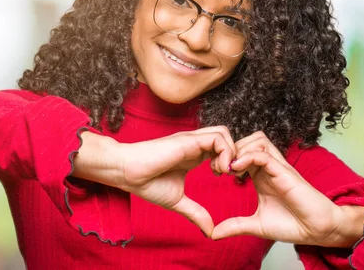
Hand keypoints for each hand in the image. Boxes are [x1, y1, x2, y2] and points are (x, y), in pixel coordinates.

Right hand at [77, 126, 235, 236]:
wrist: (127, 173)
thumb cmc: (147, 183)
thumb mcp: (178, 202)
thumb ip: (196, 213)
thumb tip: (210, 231)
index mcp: (195, 155)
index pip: (222, 148)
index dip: (230, 161)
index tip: (226, 178)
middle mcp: (196, 144)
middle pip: (226, 137)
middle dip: (235, 154)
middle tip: (229, 174)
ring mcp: (193, 140)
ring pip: (224, 133)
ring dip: (231, 152)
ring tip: (221, 172)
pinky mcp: (189, 140)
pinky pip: (217, 138)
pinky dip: (225, 152)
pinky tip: (216, 169)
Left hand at [210, 131, 357, 246]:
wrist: (316, 230)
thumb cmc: (293, 224)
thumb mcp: (256, 225)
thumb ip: (236, 226)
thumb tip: (213, 234)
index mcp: (262, 175)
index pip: (242, 152)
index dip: (226, 157)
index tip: (215, 172)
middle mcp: (270, 167)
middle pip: (249, 140)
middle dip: (230, 149)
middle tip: (219, 168)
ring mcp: (278, 167)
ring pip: (258, 140)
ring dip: (240, 150)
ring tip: (229, 168)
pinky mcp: (285, 172)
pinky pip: (264, 154)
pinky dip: (248, 157)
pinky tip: (236, 170)